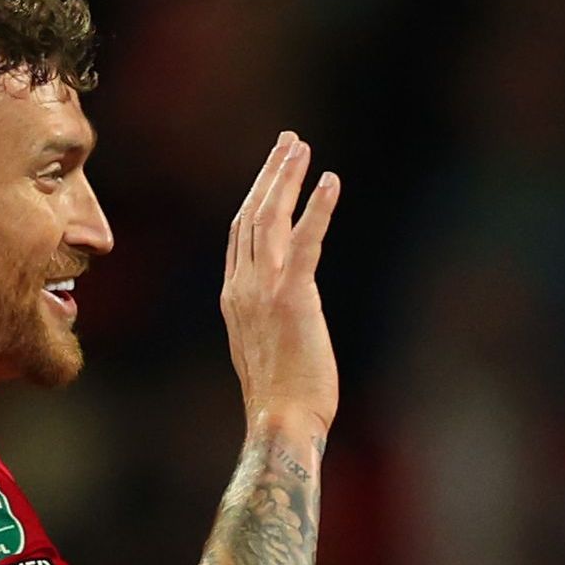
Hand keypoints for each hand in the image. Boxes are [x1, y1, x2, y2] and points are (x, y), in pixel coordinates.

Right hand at [219, 131, 346, 449]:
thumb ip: (268, 321)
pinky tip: (330, 182)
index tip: (271, 173)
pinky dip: (318, 208)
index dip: (256, 198)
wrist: (280, 421)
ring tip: (301, 148)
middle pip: (251, 214)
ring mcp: (263, 289)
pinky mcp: (293, 297)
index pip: (240, 235)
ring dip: (287, 178)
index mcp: (234, 297)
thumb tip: (284, 314)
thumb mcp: (266, 350)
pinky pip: (305, 241)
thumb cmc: (282, 399)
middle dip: (269, 175)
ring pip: (270, 218)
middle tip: (288, 143)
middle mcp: (242, 286)